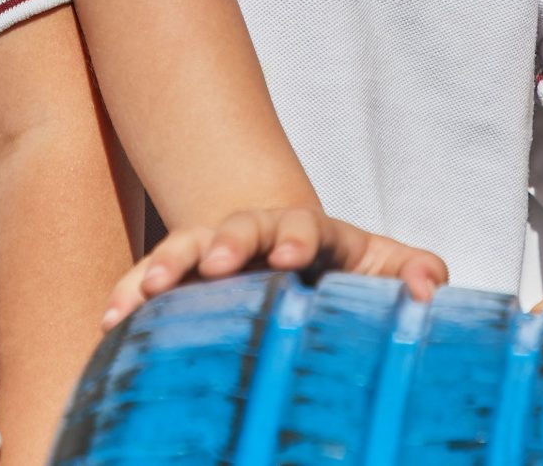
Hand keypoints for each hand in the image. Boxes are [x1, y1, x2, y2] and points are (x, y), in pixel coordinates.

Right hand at [103, 208, 446, 325]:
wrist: (279, 247)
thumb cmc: (337, 266)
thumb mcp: (376, 264)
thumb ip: (410, 270)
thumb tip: (431, 288)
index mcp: (305, 230)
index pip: (301, 224)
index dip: (295, 236)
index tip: (290, 256)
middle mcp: (252, 234)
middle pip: (238, 227)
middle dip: (226, 243)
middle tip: (216, 265)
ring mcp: (210, 252)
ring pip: (185, 248)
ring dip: (166, 267)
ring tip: (144, 296)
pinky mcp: (180, 277)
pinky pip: (148, 280)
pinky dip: (130, 293)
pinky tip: (111, 318)